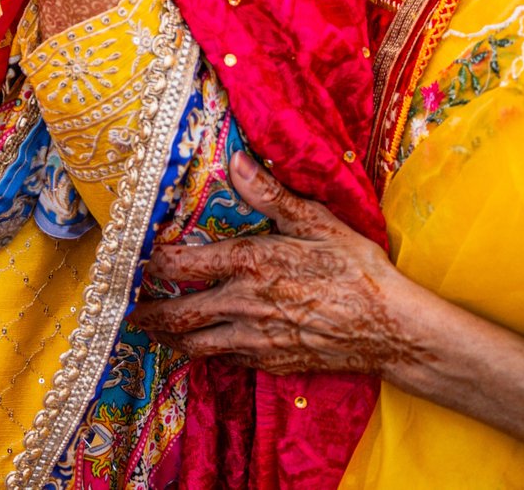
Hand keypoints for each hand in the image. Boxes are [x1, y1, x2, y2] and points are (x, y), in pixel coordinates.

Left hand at [135, 153, 523, 442]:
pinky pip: (227, 360)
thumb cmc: (357, 270)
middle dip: (148, 313)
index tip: (138, 261)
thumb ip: (272, 196)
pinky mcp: (272, 362)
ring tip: (155, 332)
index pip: (181, 266)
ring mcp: (256, 338)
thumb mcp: (317, 223)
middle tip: (130, 310)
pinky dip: (208, 354)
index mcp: (251, 264)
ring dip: (171, 339)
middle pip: (179, 315)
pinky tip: (204, 347)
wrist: (393, 328)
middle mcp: (244, 304)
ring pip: (196, 345)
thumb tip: (237, 162)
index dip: (152, 264)